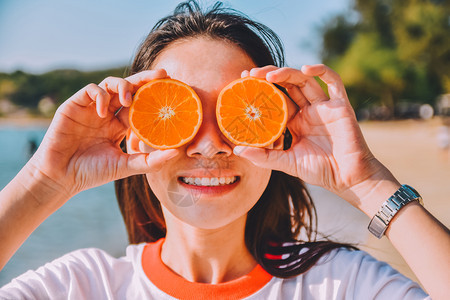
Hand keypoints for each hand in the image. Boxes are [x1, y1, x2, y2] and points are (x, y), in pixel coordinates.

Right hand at [27, 69, 178, 199]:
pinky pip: (91, 90)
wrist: (61, 177)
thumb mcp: (125, 166)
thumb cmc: (92, 173)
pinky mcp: (75, 105)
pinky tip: (103, 111)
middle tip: (162, 75)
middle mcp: (108, 114)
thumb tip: (176, 152)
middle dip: (145, 79)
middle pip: (129, 89)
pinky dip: (99, 96)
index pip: (140, 105)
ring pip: (111, 84)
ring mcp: (92, 108)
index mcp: (120, 125)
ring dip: (123, 86)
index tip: (173, 90)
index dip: (155, 96)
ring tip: (128, 100)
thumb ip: (150, 160)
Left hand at [235, 64, 395, 208]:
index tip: (243, 81)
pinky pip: (334, 82)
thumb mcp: (286, 163)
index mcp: (294, 121)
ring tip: (269, 75)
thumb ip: (264, 156)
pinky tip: (306, 69)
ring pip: (304, 80)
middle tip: (251, 74)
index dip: (261, 88)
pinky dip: (322, 71)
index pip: (275, 99)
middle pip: (287, 85)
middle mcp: (308, 111)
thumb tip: (238, 150)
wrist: (347, 178)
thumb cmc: (319, 171)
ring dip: (287, 73)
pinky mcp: (340, 105)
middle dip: (269, 76)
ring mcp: (324, 106)